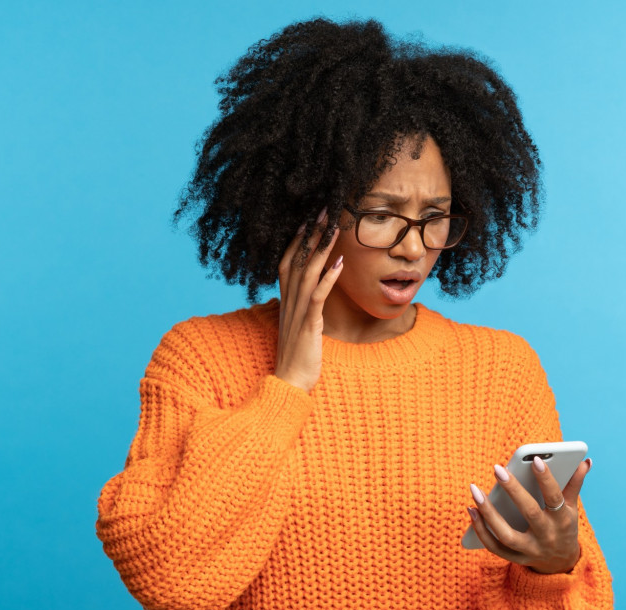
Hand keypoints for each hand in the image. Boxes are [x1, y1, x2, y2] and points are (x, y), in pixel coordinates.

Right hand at [274, 209, 342, 393]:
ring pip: (308, 272)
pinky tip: (339, 262)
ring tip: (333, 226)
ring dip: (321, 248)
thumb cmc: (298, 358)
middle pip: (298, 260)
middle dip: (310, 234)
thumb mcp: (299, 327)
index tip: (308, 219)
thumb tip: (312, 295)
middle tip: (323, 210)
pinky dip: (328, 278)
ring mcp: (297, 313)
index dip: (297, 240)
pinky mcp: (308, 325)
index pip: (289, 262)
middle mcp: (289, 302)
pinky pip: (317, 296)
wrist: (290, 384)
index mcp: (286, 301)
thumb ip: (303, 308)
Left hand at [467, 457, 592, 573]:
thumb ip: (574, 484)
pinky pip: (495, 547)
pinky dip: (481, 531)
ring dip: (489, 513)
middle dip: (513, 490)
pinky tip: (471, 511)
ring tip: (476, 492)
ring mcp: (531, 550)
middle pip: (529, 513)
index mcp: (563, 520)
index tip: (535, 460)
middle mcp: (547, 536)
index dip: (546, 479)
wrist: (561, 563)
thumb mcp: (571, 508)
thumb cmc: (563, 526)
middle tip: (497, 468)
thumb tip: (585, 461)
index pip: (554, 498)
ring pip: (507, 535)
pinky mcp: (516, 558)